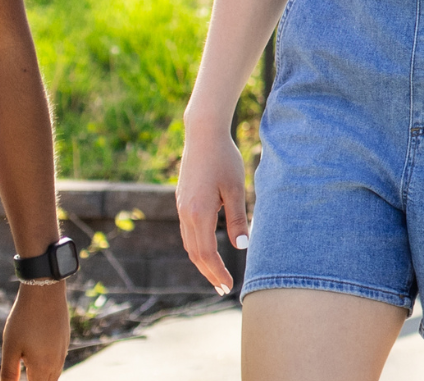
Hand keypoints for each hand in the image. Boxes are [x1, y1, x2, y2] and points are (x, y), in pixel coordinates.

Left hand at [0, 279, 69, 379]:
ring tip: (32, 375)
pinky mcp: (65, 339)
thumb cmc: (24, 319)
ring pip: (55, 373)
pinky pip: (59, 361)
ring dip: (44, 378)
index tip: (15, 379)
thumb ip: (9, 372)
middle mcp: (56, 361)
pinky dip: (50, 367)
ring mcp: (63, 349)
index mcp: (42, 366)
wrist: (45, 292)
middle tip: (26, 376)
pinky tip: (41, 360)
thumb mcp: (10, 347)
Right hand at [174, 115, 248, 294]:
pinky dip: (198, 246)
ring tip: (217, 273)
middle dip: (209, 272)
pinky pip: (187, 231)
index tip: (228, 286)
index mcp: (199, 213)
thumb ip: (237, 218)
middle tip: (223, 288)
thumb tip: (242, 246)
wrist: (202, 135)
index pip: (206, 253)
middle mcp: (186, 213)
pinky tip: (209, 249)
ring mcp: (181, 207)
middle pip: (195, 253)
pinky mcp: (182, 201)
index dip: (217, 272)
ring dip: (202, 261)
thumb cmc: (224, 159)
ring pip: (189, 243)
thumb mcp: (236, 189)